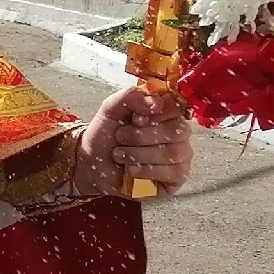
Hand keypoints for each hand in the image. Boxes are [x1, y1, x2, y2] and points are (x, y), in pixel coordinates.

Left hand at [71, 84, 195, 197]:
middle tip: (120, 137)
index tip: (135, 119)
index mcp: (165, 112)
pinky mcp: (178, 177)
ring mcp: (181, 155)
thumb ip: (130, 96)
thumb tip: (155, 102)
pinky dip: (148, 171)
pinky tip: (132, 170)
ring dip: (139, 154)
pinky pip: (175, 172)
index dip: (156, 114)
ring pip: (174, 152)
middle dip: (141, 136)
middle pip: (177, 130)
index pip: (176, 107)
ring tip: (120, 155)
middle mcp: (178, 133)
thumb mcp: (110, 110)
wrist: (92, 166)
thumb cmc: (106, 137)